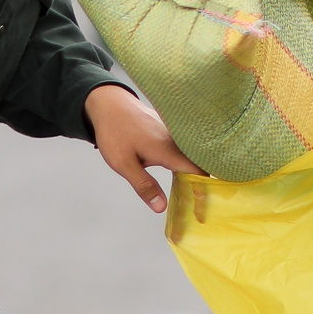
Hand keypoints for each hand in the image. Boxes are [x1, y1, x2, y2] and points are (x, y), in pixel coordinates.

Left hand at [85, 83, 202, 213]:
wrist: (110, 103)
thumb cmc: (115, 132)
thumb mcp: (123, 163)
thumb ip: (144, 185)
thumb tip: (161, 207)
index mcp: (169, 150)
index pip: (198, 173)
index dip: (202, 192)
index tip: (201, 210)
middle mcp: (178, 140)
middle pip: (201, 165)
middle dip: (201, 186)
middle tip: (197, 208)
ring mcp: (176, 134)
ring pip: (194, 157)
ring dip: (194, 175)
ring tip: (190, 195)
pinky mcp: (172, 131)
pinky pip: (186, 150)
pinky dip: (187, 163)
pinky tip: (180, 175)